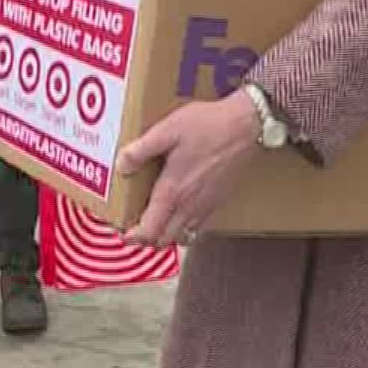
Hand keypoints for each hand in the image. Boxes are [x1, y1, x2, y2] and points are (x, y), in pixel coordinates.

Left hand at [116, 91, 261, 248]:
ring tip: (155, 222)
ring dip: (166, 235)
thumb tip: (122, 166)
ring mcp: (207, 206)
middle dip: (147, 239)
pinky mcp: (219, 201)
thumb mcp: (166, 131)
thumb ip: (141, 150)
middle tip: (134, 228)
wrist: (246, 126)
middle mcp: (190, 206)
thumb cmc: (207, 126)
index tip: (122, 232)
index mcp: (173, 192)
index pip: (150, 231)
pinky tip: (179, 211)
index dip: (134, 237)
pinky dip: (184, 228)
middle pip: (164, 240)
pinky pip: (198, 227)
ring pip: (182, 236)